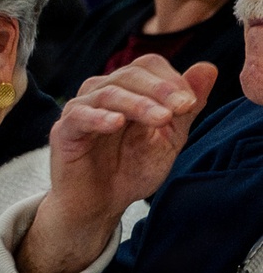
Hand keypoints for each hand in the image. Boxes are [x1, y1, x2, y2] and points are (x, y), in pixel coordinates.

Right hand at [19, 57, 216, 272]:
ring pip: (109, 92)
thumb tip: (208, 68)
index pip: (148, 66)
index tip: (191, 104)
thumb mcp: (168, 139)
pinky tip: (117, 123)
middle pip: (130, 74)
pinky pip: (80, 115)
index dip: (171, 79)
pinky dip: (99, 117)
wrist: (100, 207)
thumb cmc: (131, 171)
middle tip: (183, 108)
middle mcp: (102, 92)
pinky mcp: (64, 131)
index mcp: (127, 90)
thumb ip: (186, 108)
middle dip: (160, 90)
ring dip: (139, 104)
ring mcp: (81, 109)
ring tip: (161, 120)